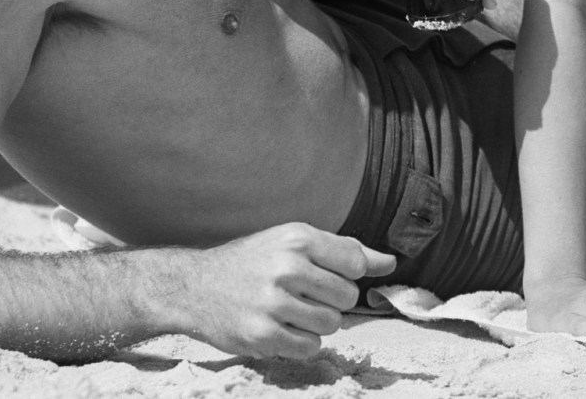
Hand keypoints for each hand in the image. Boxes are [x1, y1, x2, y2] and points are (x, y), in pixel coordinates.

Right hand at [172, 223, 393, 358]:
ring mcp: (272, 303)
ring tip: (292, 312)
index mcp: (297, 238)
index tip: (325, 276)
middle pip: (347, 297)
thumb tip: (390, 262)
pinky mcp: (262, 335)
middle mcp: (285, 267)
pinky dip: (301, 343)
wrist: (195, 287)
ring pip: (332, 324)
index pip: (356, 263)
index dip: (347, 275)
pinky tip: (282, 328)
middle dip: (332, 301)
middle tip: (304, 296)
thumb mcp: (293, 243)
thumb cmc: (252, 262)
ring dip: (318, 324)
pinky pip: (310, 347)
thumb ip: (344, 252)